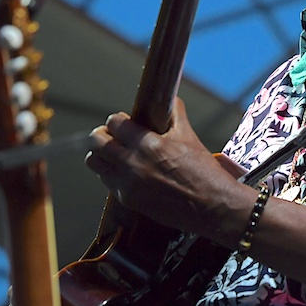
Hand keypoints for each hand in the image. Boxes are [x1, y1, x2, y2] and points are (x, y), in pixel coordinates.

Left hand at [85, 97, 253, 242]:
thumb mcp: (189, 137)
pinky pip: (106, 181)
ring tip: (114, 154)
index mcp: (149, 144)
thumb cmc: (203, 171)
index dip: (117, 120)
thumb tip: (170, 99)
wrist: (211, 206)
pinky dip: (111, 174)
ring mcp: (127, 184)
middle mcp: (133, 163)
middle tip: (112, 136)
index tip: (123, 122)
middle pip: (96, 142)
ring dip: (101, 155)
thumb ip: (175, 114)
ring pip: (94, 162)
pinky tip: (126, 172)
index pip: (115, 123)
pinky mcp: (128, 200)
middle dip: (102, 135)